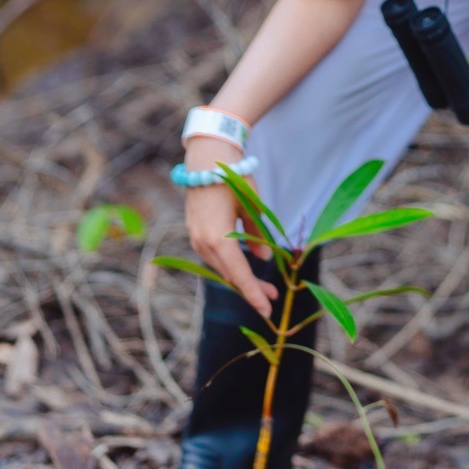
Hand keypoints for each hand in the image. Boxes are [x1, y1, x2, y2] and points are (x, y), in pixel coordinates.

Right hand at [182, 135, 276, 319]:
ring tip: (265, 285)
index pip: (239, 275)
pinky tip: (246, 266)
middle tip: (274, 297)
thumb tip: (263, 259)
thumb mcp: (253, 207)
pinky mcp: (195, 232)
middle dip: (252, 288)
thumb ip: (258, 235)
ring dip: (241, 277)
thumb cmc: (233, 179)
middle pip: (230, 275)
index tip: (266, 311)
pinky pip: (214, 256)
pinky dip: (231, 264)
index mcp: (218, 239)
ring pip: (222, 267)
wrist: (206, 158)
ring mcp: (196, 238)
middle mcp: (203, 243)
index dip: (254, 294)